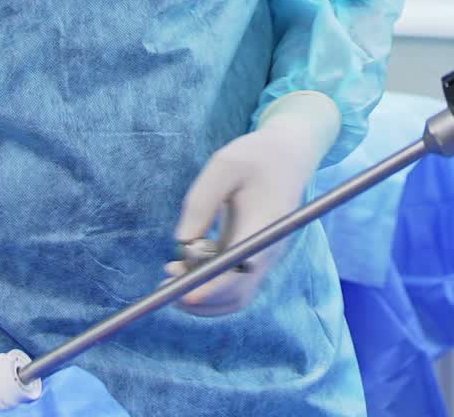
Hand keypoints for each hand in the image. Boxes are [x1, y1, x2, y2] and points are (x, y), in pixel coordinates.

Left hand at [167, 92, 339, 315]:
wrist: (287, 154)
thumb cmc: (255, 155)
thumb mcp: (224, 165)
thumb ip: (201, 202)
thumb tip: (181, 243)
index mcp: (265, 228)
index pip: (241, 273)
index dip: (212, 288)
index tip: (183, 292)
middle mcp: (267, 250)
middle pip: (237, 295)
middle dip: (201, 297)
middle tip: (165, 285)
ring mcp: (262, 256)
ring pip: (235, 296)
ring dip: (202, 296)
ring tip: (170, 275)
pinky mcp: (253, 254)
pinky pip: (232, 283)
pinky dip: (209, 284)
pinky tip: (184, 266)